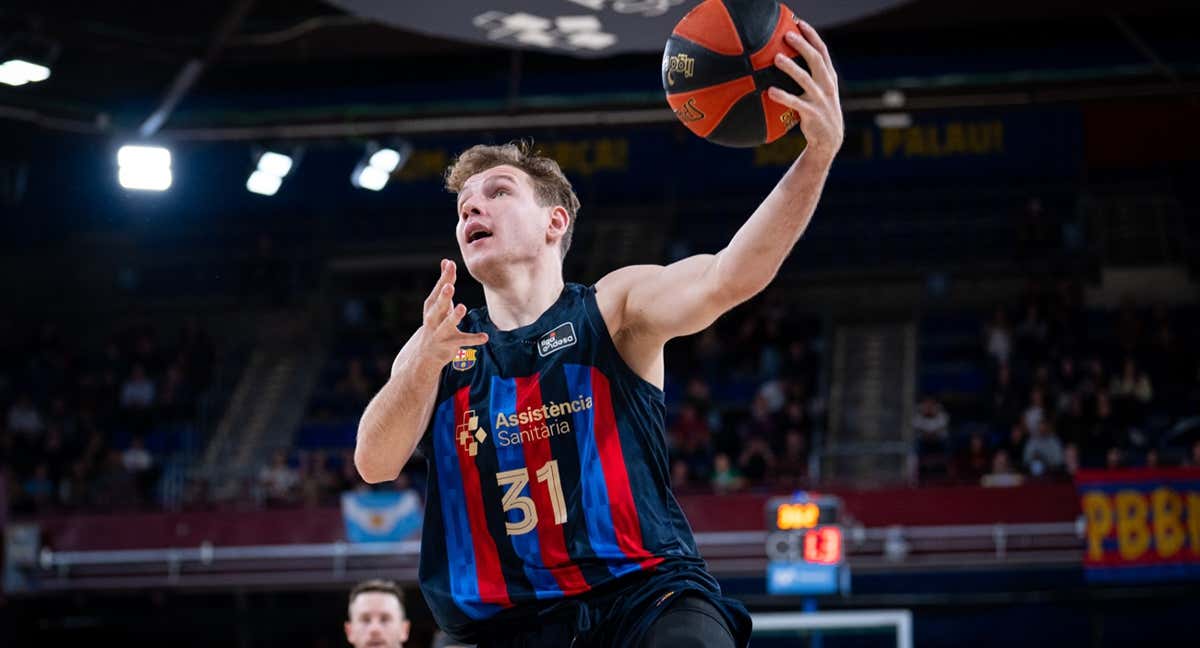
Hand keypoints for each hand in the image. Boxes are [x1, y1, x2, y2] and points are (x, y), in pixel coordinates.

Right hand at [413, 259, 487, 370]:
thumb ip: (444, 281)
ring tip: (462, 307)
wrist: (425, 352)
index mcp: (431, 306)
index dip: (445, 278)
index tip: (451, 264)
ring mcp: (440, 333)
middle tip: (449, 287)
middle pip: (438, 306)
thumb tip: (446, 260)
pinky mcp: (449, 344)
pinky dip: (473, 339)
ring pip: (447, 324)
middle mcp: (432, 319)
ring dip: (454, 316)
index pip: (438, 290)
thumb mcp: (438, 302)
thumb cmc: (436, 320)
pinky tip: (485, 337)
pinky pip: (463, 341)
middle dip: (443, 297)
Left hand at [768, 21, 843, 162]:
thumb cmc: (818, 112)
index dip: (812, 36)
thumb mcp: (819, 92)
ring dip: (791, 68)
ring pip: (806, 79)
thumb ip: (810, 76)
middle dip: (802, 45)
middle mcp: (827, 85)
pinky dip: (783, 96)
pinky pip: (796, 103)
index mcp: (829, 77)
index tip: (799, 23)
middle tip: (787, 35)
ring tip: (777, 58)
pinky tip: (770, 91)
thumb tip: (785, 60)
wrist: (829, 140)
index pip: (822, 51)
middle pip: (816, 59)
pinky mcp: (813, 114)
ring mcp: (821, 99)